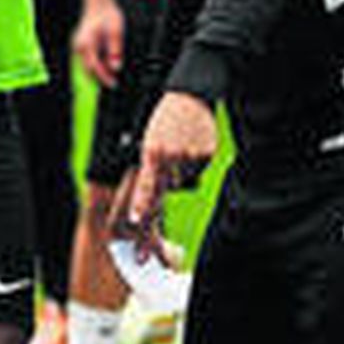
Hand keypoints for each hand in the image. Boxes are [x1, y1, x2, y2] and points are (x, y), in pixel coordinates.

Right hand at [74, 0, 125, 86]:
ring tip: (109, 76)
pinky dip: (94, 65)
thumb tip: (115, 67)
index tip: (113, 83)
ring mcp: (77, 45)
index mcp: (86, 42)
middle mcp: (78, 45)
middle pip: (87, 68)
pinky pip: (85, 59)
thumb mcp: (116, 31)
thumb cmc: (107, 15)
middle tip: (112, 83)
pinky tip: (104, 67)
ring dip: (96, 72)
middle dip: (98, 77)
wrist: (99, 3)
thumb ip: (115, 50)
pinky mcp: (80, 44)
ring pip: (85, 65)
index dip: (103, 76)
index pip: (93, 65)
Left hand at [121, 92, 217, 244]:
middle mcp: (171, 155)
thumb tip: (153, 199)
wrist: (189, 94)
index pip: (146, 184)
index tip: (136, 221)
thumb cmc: (164, 119)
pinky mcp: (207, 154)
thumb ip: (151, 168)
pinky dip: (193, 166)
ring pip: (183, 183)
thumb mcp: (150, 140)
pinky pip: (197, 173)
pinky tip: (191, 146)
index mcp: (153, 151)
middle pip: (165, 192)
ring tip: (179, 148)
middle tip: (143, 249)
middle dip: (155, 213)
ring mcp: (191, 155)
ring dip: (180, 175)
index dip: (141, 204)